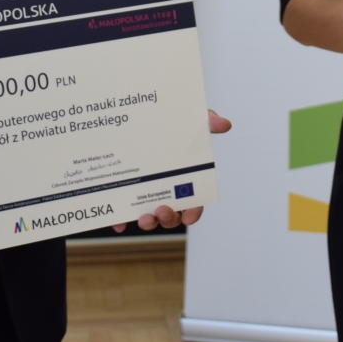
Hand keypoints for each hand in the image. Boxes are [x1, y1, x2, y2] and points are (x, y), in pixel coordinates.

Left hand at [113, 109, 231, 232]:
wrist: (134, 118)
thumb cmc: (168, 127)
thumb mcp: (189, 122)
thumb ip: (207, 122)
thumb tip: (224, 124)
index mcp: (182, 179)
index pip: (193, 202)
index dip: (192, 213)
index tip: (188, 217)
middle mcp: (163, 191)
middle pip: (170, 215)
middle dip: (168, 219)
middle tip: (162, 209)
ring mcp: (143, 195)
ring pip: (148, 218)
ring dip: (148, 223)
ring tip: (144, 218)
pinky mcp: (123, 196)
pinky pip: (122, 215)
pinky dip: (120, 222)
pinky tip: (118, 223)